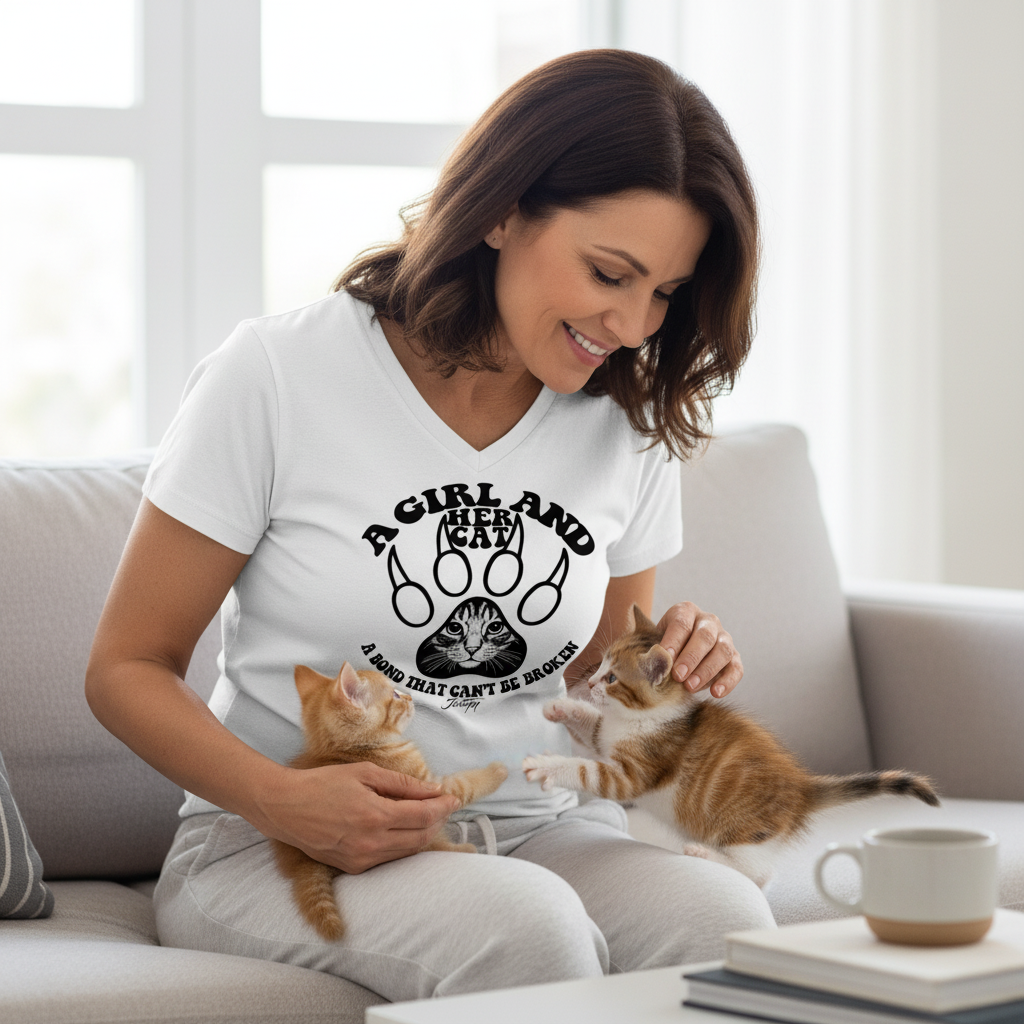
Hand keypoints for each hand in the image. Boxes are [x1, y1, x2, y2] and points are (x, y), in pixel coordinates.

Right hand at [259, 761, 459, 874]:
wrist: (285, 808)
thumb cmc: (323, 784)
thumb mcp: (364, 773)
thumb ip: (401, 783)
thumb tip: (432, 789)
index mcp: (376, 815)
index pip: (424, 815)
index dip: (443, 806)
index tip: (454, 798)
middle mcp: (372, 843)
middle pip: (421, 837)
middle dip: (438, 821)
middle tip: (444, 806)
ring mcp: (362, 860)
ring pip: (408, 851)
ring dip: (423, 834)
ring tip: (429, 815)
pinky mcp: (354, 868)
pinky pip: (389, 858)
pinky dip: (403, 844)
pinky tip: (405, 828)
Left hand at [656, 602, 742, 698]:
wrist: (679, 652)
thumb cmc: (664, 646)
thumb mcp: (654, 640)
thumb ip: (653, 648)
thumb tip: (652, 662)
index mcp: (686, 611)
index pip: (681, 623)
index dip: (673, 641)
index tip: (664, 657)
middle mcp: (708, 621)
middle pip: (705, 636)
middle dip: (691, 657)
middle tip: (678, 675)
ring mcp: (724, 638)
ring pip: (723, 651)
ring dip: (707, 670)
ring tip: (690, 687)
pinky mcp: (734, 657)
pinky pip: (736, 668)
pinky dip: (728, 681)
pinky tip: (715, 693)